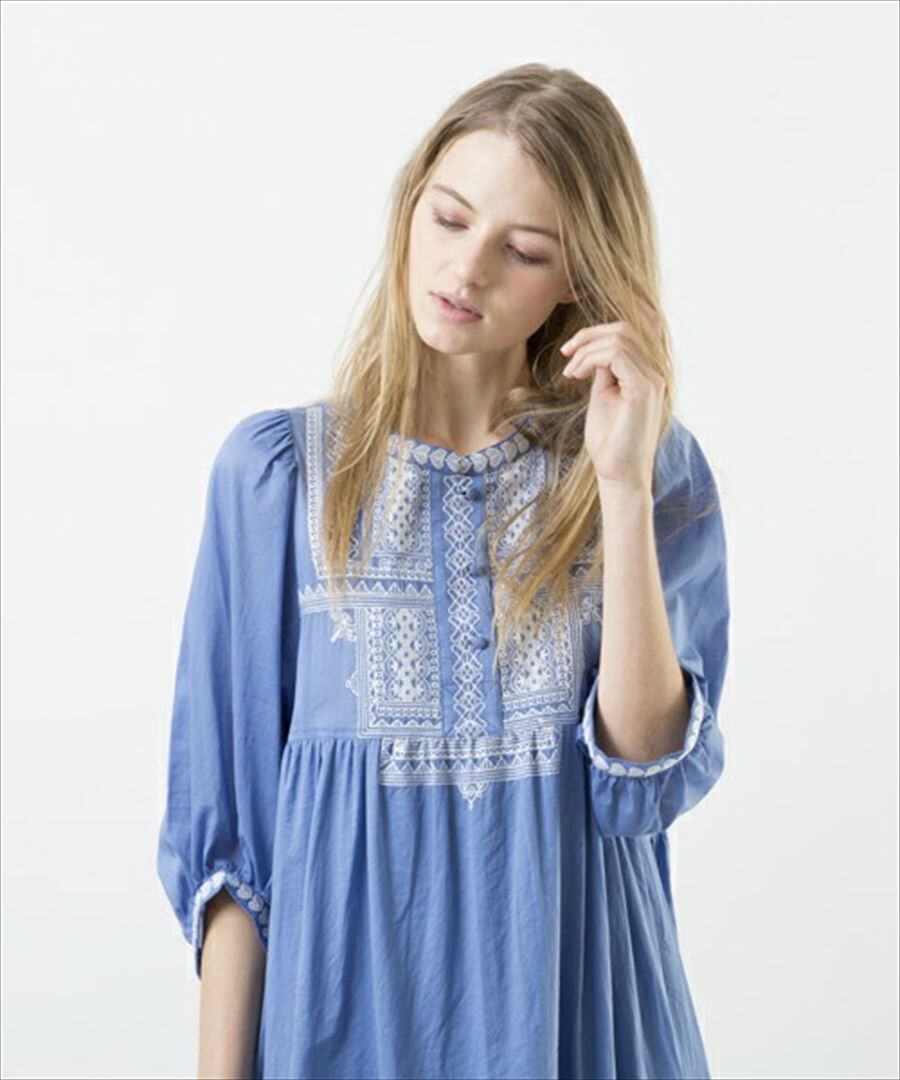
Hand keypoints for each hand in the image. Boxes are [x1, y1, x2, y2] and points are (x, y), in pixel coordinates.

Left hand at [560, 306, 664, 495]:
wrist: (618, 474)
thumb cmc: (609, 441)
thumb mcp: (604, 395)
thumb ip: (604, 371)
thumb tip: (594, 351)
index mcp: (647, 373)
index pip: (628, 333)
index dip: (596, 332)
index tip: (569, 351)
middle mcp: (655, 373)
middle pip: (624, 329)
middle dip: (588, 335)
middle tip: (565, 354)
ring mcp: (653, 380)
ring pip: (619, 338)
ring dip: (586, 350)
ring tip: (570, 372)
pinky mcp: (644, 389)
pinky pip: (616, 354)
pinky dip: (590, 358)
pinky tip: (577, 375)